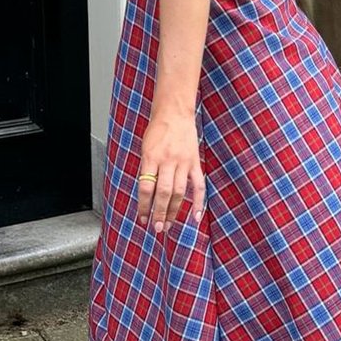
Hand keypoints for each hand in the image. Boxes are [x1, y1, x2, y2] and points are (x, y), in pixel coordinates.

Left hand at [138, 109, 205, 232]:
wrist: (174, 113)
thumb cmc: (157, 130)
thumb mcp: (146, 148)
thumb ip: (147, 170)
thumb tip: (148, 196)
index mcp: (151, 157)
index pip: (146, 187)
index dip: (144, 206)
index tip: (142, 218)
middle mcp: (168, 161)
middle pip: (164, 193)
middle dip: (160, 213)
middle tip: (157, 228)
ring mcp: (183, 162)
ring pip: (180, 192)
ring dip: (174, 211)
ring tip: (169, 225)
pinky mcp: (195, 162)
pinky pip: (198, 185)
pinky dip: (199, 202)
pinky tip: (197, 216)